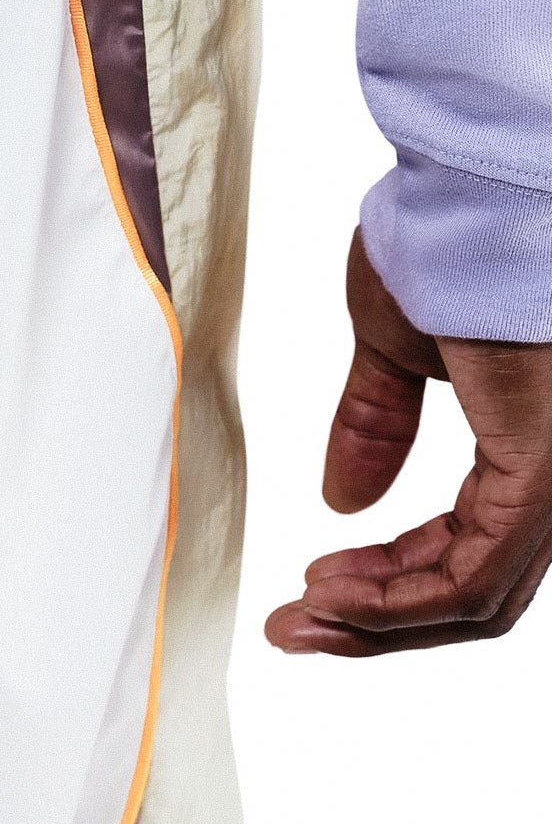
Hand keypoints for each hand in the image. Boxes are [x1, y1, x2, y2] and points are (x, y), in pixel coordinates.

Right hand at [267, 230, 551, 654]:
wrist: (471, 194)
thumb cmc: (445, 245)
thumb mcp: (397, 350)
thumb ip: (376, 426)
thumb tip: (342, 502)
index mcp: (530, 449)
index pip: (468, 555)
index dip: (387, 587)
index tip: (311, 590)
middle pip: (473, 593)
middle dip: (376, 623)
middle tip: (296, 629)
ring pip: (477, 595)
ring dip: (380, 619)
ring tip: (303, 616)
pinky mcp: (544, 471)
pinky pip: (476, 570)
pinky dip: (400, 595)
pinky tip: (335, 590)